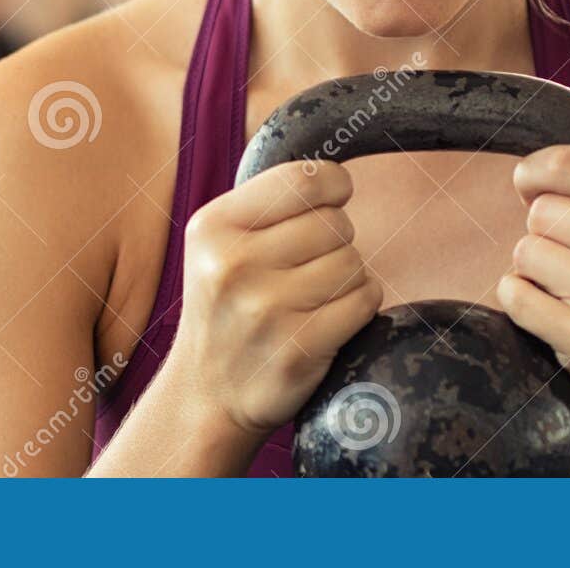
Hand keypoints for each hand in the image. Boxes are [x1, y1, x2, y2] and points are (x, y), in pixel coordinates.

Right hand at [169, 161, 382, 438]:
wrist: (205, 394)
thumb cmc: (226, 306)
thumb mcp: (219, 243)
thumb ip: (266, 204)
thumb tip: (334, 173)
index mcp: (214, 227)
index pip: (302, 180)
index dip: (333, 185)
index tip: (332, 200)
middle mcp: (234, 264)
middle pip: (335, 223)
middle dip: (336, 241)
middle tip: (309, 266)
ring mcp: (265, 309)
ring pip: (353, 262)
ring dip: (348, 277)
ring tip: (314, 297)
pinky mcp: (298, 348)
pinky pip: (363, 301)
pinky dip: (358, 306)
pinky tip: (328, 320)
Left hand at [497, 146, 569, 416]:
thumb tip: (524, 178)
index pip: (564, 163)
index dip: (533, 174)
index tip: (530, 186)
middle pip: (539, 212)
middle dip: (550, 234)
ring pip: (524, 252)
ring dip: (539, 271)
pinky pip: (513, 293)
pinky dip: (524, 301)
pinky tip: (563, 313)